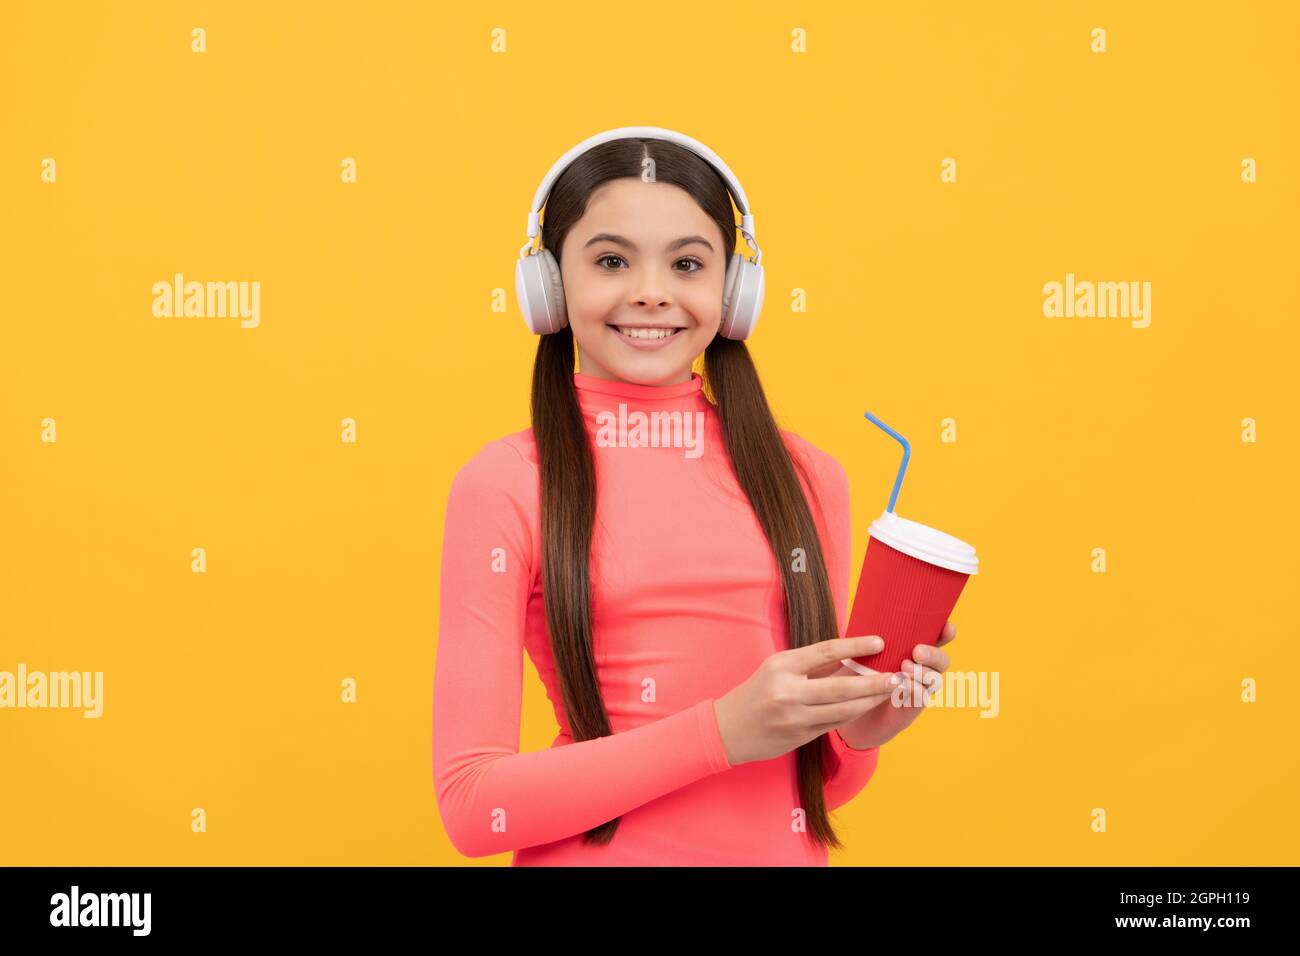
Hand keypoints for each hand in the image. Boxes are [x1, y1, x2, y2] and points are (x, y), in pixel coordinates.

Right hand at [712, 636, 901, 765]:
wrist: (728, 728)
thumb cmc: (757, 692)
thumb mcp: (777, 668)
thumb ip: (810, 664)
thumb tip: (850, 655)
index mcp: (782, 666)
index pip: (825, 651)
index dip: (855, 646)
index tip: (879, 642)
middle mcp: (788, 691)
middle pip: (841, 687)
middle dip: (873, 683)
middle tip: (897, 677)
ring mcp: (794, 717)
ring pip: (842, 710)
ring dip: (869, 701)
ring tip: (889, 692)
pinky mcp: (799, 737)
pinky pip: (833, 724)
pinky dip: (853, 714)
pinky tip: (868, 706)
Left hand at [825, 620, 956, 749]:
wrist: (847, 710)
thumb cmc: (854, 674)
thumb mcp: (860, 652)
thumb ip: (868, 638)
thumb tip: (867, 614)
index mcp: (911, 651)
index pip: (935, 640)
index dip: (945, 633)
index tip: (947, 627)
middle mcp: (920, 670)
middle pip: (941, 661)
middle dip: (934, 654)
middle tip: (917, 651)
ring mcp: (918, 690)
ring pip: (934, 680)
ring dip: (923, 673)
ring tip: (904, 668)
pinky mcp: (910, 708)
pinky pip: (921, 699)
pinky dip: (915, 690)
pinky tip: (904, 685)